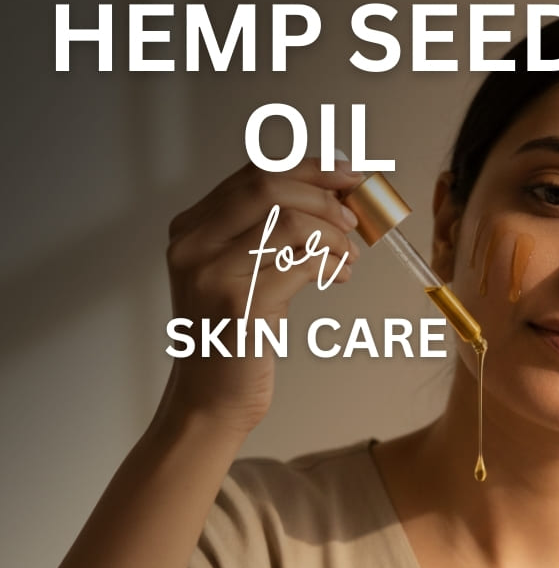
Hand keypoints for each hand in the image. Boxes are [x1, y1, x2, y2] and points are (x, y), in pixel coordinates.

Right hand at [160, 158, 363, 436]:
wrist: (213, 399)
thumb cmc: (236, 339)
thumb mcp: (247, 276)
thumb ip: (273, 237)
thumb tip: (336, 202)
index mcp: (193, 227)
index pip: (256, 174)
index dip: (310, 168)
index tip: (349, 175)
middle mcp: (194, 242)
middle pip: (270, 186)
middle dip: (325, 195)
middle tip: (357, 218)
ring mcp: (211, 270)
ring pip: (290, 221)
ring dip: (334, 235)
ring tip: (350, 257)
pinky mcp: (237, 301)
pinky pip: (300, 263)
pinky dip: (332, 263)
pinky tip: (340, 274)